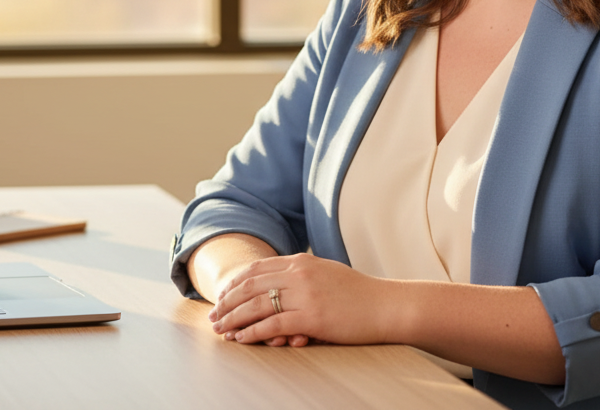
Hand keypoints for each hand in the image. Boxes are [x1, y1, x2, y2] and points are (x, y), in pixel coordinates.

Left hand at [208, 253, 389, 346]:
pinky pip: (272, 325)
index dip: (235, 284)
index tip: (222, 297)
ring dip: (233, 318)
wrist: (386, 305)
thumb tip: (280, 282)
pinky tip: (241, 339)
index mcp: (301, 261)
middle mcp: (299, 273)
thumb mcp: (326, 273)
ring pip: (256, 305)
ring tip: (220, 330)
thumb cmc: (358, 294)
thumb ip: (303, 274)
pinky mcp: (311, 317)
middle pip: (250, 286)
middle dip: (227, 302)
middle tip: (213, 316)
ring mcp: (305, 295)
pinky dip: (252, 333)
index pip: (257, 269)